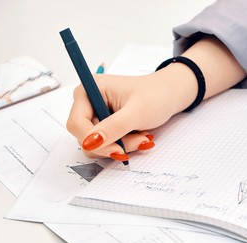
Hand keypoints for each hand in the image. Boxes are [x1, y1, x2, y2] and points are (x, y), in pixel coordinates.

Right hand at [66, 71, 193, 159]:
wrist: (170, 94)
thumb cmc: (156, 95)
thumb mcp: (137, 112)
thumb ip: (113, 127)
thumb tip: (89, 143)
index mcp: (90, 90)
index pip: (76, 123)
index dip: (92, 140)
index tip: (117, 148)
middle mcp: (89, 102)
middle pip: (86, 136)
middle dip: (112, 143)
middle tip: (139, 140)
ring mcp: (96, 114)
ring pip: (97, 144)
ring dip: (120, 146)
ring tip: (142, 137)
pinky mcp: (105, 124)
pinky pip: (106, 144)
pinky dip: (123, 145)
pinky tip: (138, 136)